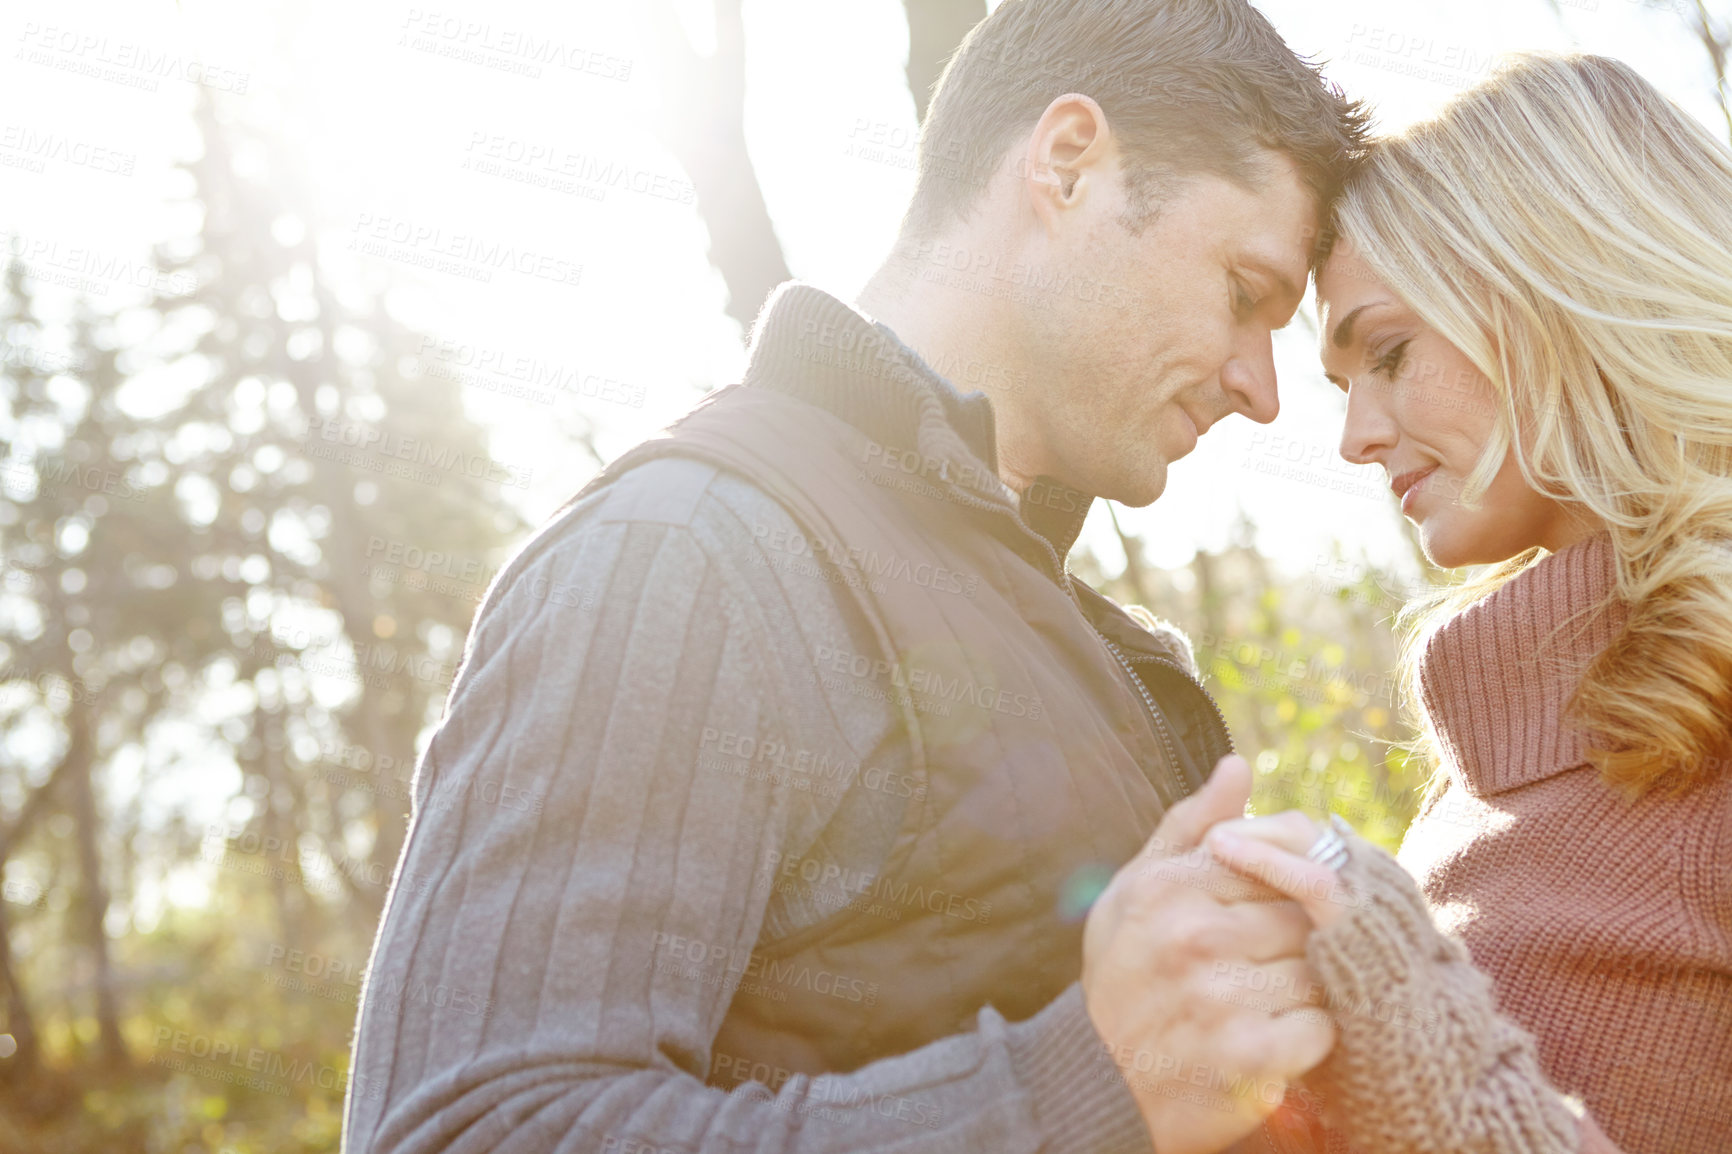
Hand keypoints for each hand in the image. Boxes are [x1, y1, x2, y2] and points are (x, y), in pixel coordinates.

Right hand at [1082, 756, 1336, 1153]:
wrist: (1095, 1086)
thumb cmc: (1123, 978)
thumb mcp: (1136, 891)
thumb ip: (1190, 827)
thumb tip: (1239, 765)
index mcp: (1171, 886)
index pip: (1278, 860)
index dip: (1285, 889)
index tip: (1263, 916)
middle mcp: (1193, 936)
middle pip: (1303, 917)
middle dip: (1294, 942)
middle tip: (1260, 968)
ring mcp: (1221, 997)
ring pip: (1319, 972)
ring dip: (1304, 992)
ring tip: (1262, 1002)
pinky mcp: (1249, 1056)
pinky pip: (1321, 1029)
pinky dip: (1306, 1040)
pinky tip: (1269, 1039)